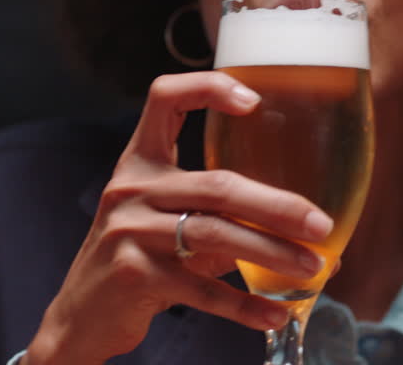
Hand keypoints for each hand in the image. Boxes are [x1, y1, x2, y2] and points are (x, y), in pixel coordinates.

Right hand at [25, 72, 333, 364]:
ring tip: (312, 268)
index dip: (207, 88)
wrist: (82, 315)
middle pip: (217, 185)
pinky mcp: (134, 276)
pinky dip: (244, 304)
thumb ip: (225, 216)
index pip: (165, 98)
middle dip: (277, 205)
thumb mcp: (168, 223)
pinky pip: (202, 289)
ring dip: (271, 253)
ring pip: (216, 235)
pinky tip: (276, 312)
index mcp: (139, 160)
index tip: (254, 102)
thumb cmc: (139, 258)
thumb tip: (308, 235)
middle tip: (320, 224)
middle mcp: (131, 188)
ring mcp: (129, 232)